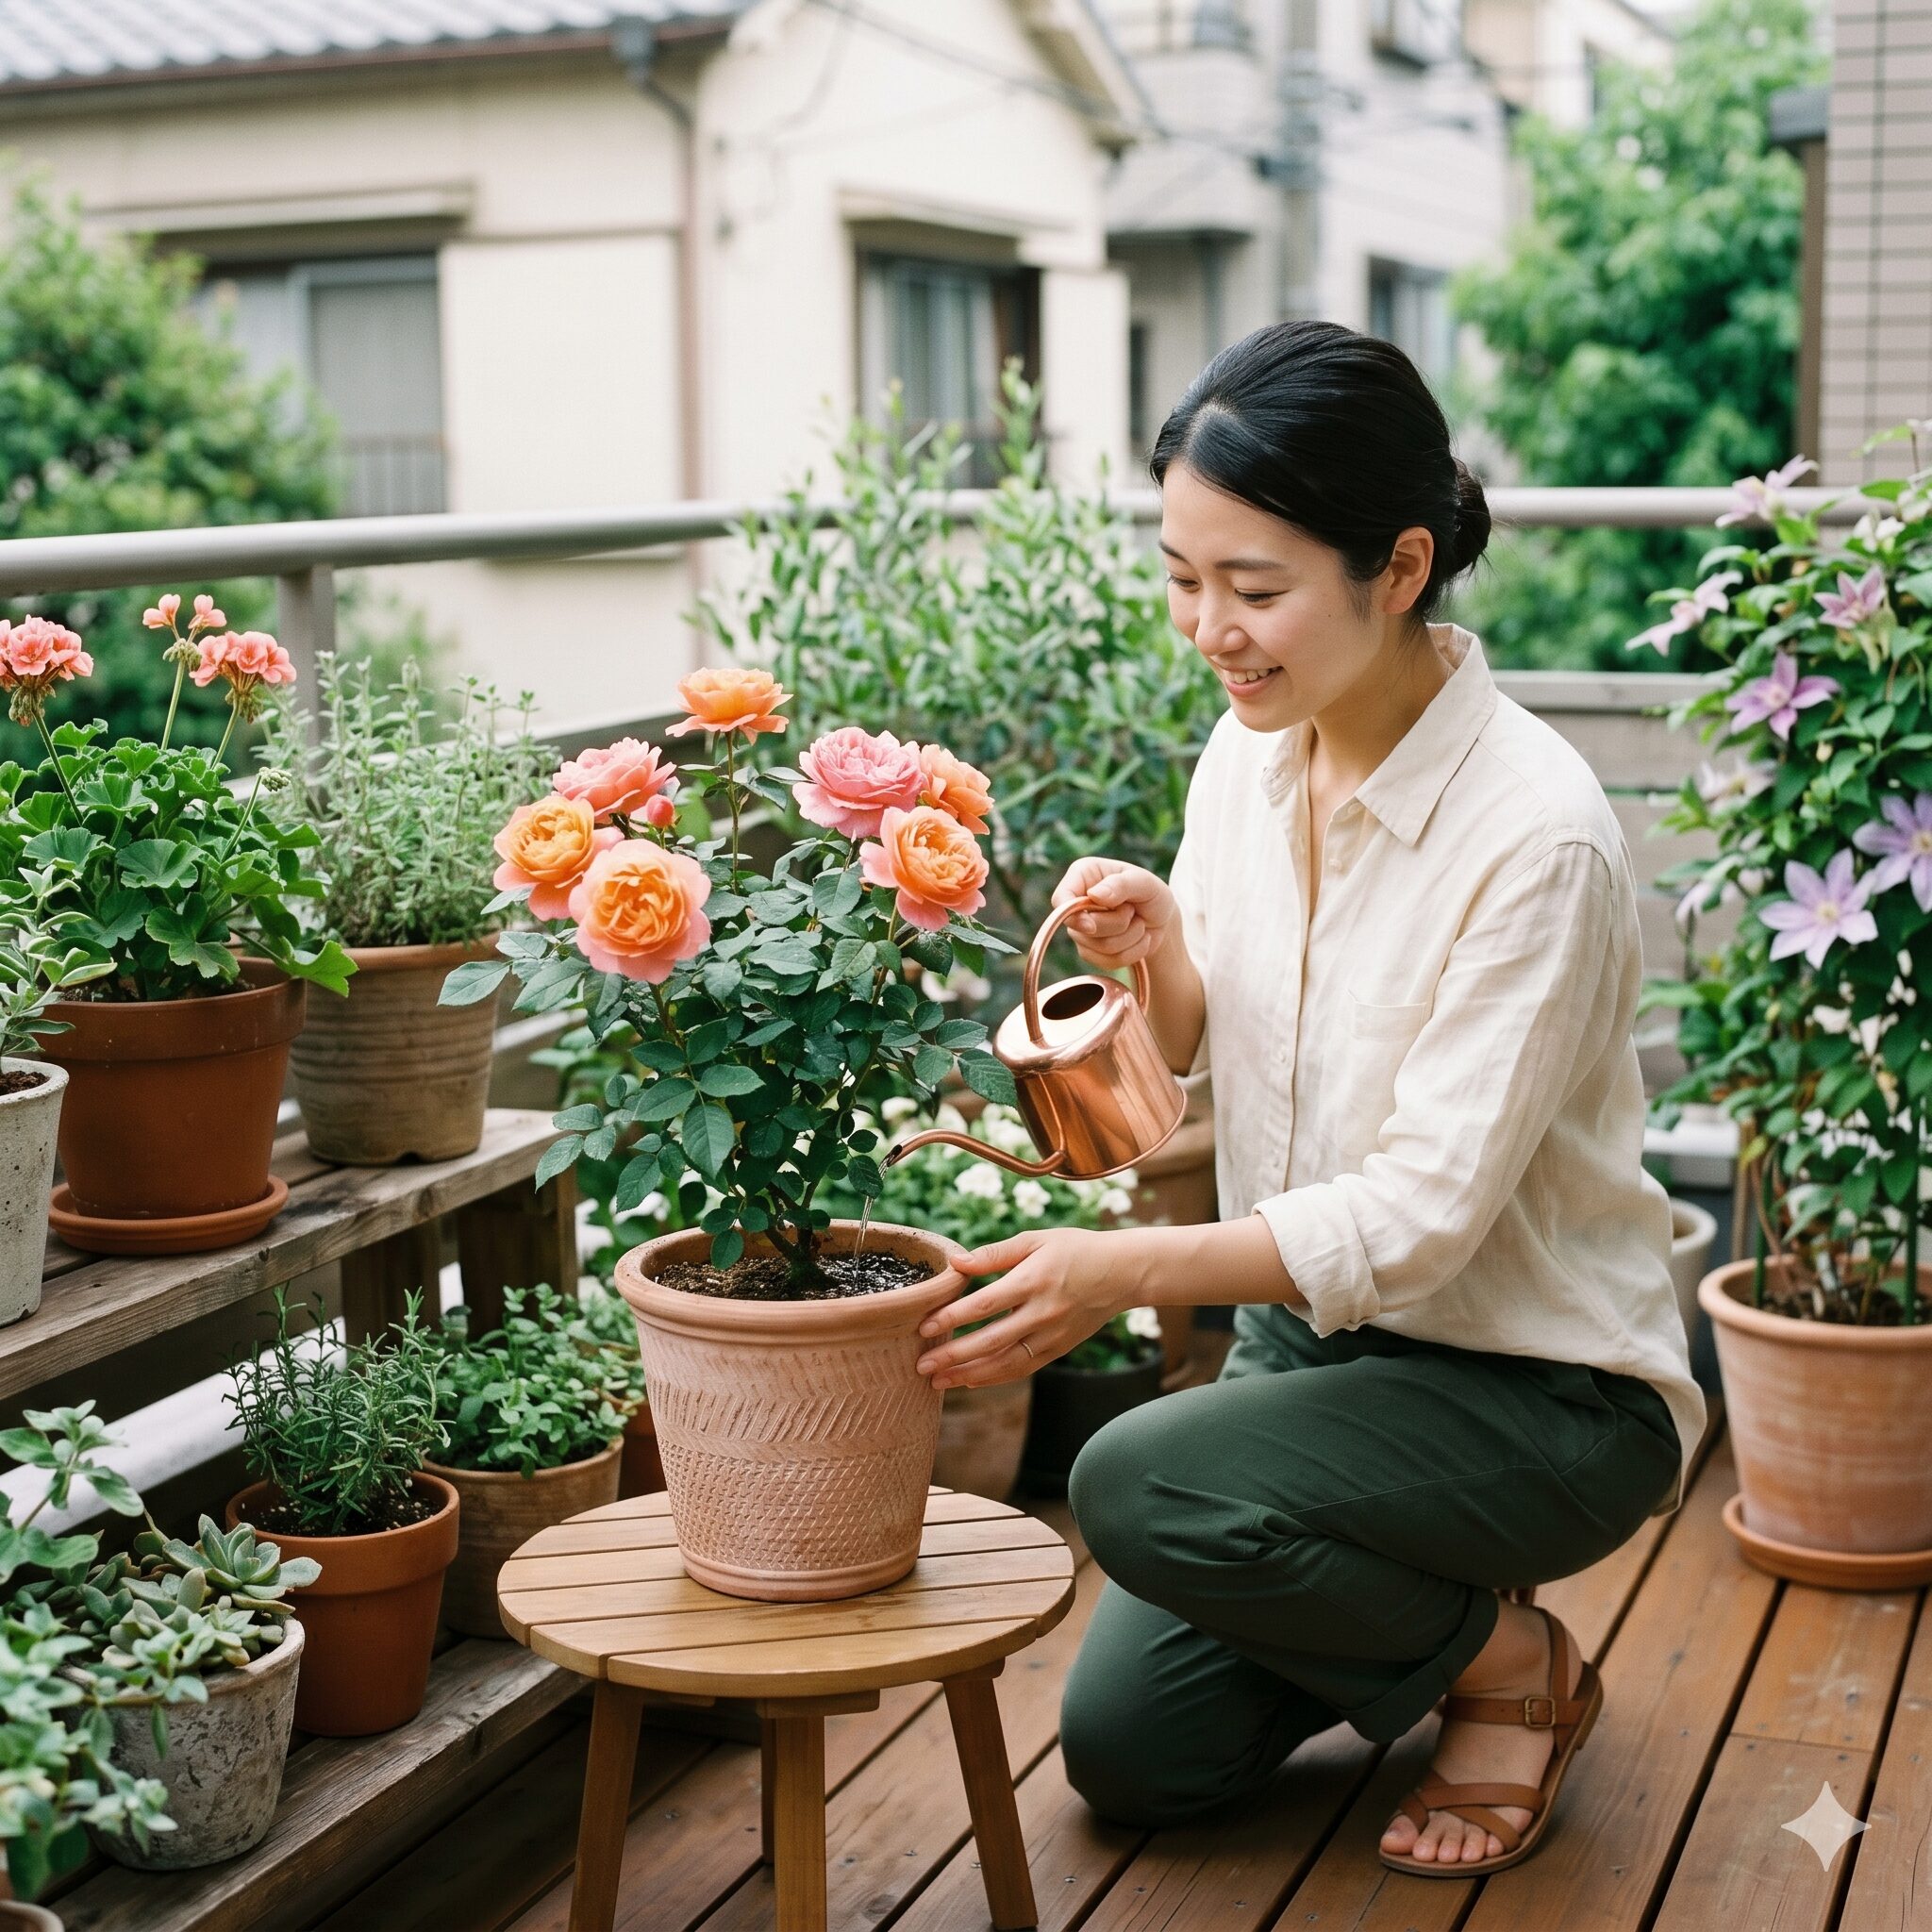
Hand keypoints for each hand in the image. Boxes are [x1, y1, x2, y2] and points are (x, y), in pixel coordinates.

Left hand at [914, 1228, 1135, 1389]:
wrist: (1122, 1272)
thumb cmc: (1074, 1249)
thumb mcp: (1035, 1240)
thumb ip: (994, 1254)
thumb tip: (955, 1262)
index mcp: (1034, 1280)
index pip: (985, 1304)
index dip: (953, 1317)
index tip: (925, 1326)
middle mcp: (1043, 1312)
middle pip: (991, 1340)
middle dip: (954, 1355)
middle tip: (922, 1365)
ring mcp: (1053, 1335)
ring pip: (1006, 1363)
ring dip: (970, 1374)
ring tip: (938, 1382)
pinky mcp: (1059, 1349)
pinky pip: (1023, 1368)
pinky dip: (995, 1377)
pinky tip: (970, 1380)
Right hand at [1054, 858, 1176, 970]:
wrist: (1162, 920)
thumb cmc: (1151, 893)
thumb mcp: (1144, 882)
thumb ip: (1121, 885)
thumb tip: (1094, 895)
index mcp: (1083, 875)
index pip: (1060, 899)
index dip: (1072, 916)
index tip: (1091, 925)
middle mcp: (1077, 903)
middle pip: (1083, 928)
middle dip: (1117, 924)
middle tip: (1133, 910)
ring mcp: (1082, 929)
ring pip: (1099, 947)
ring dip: (1129, 937)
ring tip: (1138, 922)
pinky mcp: (1092, 951)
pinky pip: (1108, 962)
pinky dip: (1132, 953)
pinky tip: (1139, 939)